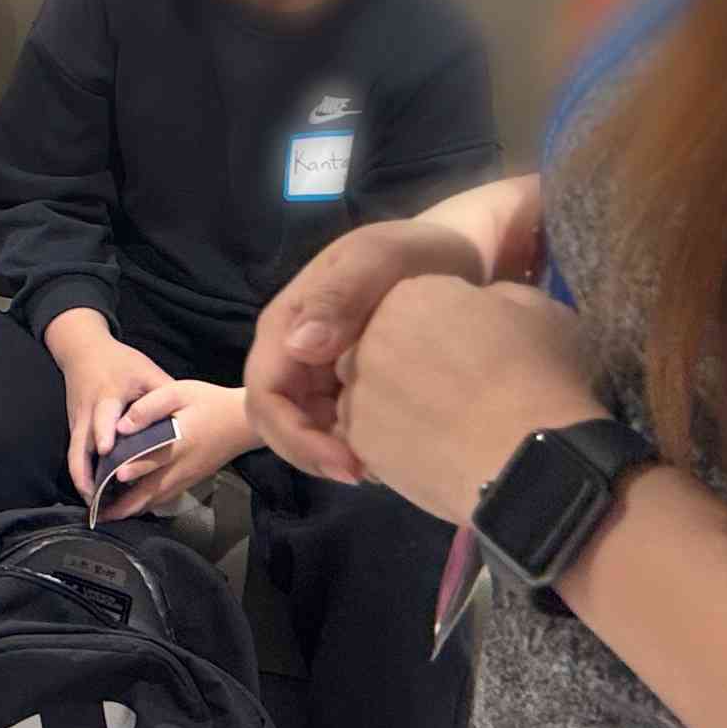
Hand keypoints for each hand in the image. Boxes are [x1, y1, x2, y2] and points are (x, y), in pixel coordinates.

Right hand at [46, 316, 173, 501]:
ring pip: (74, 457)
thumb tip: (185, 420)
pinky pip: (77, 456)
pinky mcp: (75, 430)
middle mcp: (87, 413)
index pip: (102, 415)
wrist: (84, 351)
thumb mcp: (146, 371)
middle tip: (96, 499)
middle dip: (85, 473)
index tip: (106, 449)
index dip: (103, 431)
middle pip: (79, 446)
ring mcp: (77, 423)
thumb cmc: (121, 362)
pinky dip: (84, 476)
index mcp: (107, 395)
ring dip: (82, 482)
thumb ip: (164, 394)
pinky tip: (96, 495)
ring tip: (96, 508)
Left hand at [95, 379, 257, 519]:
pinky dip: (148, 504)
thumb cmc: (210, 403)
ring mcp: (187, 477)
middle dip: (125, 505)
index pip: (152, 459)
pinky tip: (135, 506)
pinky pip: (166, 497)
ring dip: (134, 509)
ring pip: (157, 499)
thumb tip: (122, 425)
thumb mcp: (179, 393)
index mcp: (178, 443)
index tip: (115, 476)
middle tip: (101, 514)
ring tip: (111, 515)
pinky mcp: (192, 480)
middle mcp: (181, 466)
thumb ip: (149, 408)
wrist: (244, 422)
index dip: (134, 468)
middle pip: (150, 492)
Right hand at [243, 180, 543, 478]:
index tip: (349, 463)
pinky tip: (392, 452)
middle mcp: (292, 351)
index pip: (265, 394)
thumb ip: (339, 294)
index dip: (296, 438)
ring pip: (303, 429)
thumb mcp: (379, 258)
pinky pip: (332, 426)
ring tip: (384, 466)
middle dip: (312, 455)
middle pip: (276, 421)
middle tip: (367, 474)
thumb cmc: (418, 253)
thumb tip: (299, 345)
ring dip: (332, 455)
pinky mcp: (344, 384)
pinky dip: (354, 446)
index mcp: (286, 323)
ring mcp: (317, 370)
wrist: (461, 254)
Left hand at [335, 278, 601, 524]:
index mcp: (411, 295)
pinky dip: (395, 438)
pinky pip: (371, 434)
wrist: (525, 459)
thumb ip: (494, 297)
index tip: (473, 347)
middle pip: (383, 341)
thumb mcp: (536, 308)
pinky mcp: (361, 444)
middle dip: (410, 357)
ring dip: (396, 398)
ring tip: (443, 422)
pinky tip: (431, 449)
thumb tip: (481, 305)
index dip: (446, 324)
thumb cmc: (538, 374)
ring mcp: (360, 393)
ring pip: (370, 389)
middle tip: (455, 386)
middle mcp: (371, 339)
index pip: (415, 300)